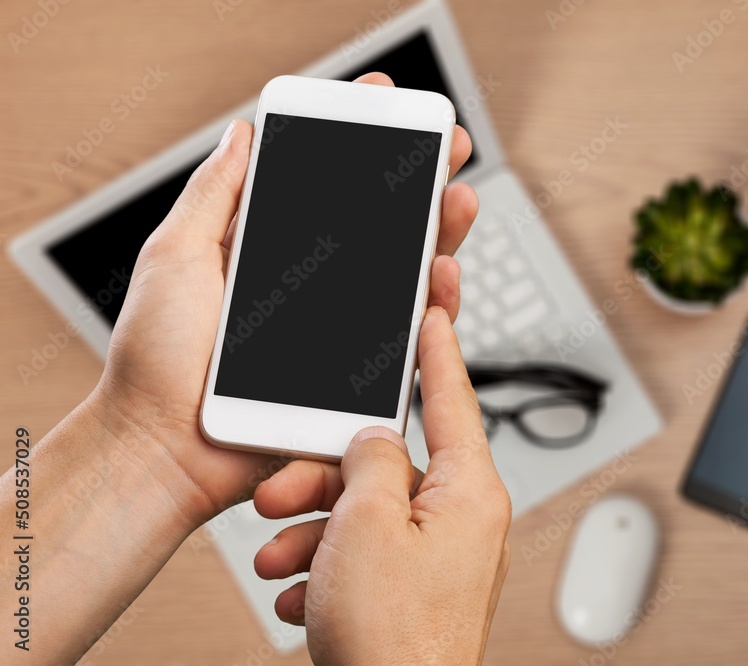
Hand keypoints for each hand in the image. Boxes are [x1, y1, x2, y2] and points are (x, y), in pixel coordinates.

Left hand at [90, 72, 478, 523]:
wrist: (165, 448)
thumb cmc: (155, 361)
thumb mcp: (177, 256)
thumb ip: (215, 195)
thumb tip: (242, 135)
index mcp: (269, 252)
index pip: (327, 191)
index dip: (359, 149)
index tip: (384, 110)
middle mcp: (311, 288)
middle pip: (379, 227)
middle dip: (418, 184)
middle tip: (445, 149)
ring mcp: (336, 331)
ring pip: (404, 276)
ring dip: (438, 235)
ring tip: (455, 200)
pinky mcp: (355, 375)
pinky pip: (407, 337)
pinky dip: (433, 304)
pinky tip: (442, 271)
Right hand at [254, 306, 511, 665]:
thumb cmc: (392, 639)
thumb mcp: (368, 525)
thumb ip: (370, 462)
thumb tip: (374, 440)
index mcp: (469, 494)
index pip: (454, 399)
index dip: (440, 349)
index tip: (435, 309)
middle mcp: (463, 522)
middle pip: (388, 468)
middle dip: (324, 481)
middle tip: (278, 496)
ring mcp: (441, 561)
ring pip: (368, 518)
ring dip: (314, 534)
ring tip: (279, 561)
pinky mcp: (416, 594)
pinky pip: (367, 559)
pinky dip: (327, 570)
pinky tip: (297, 595)